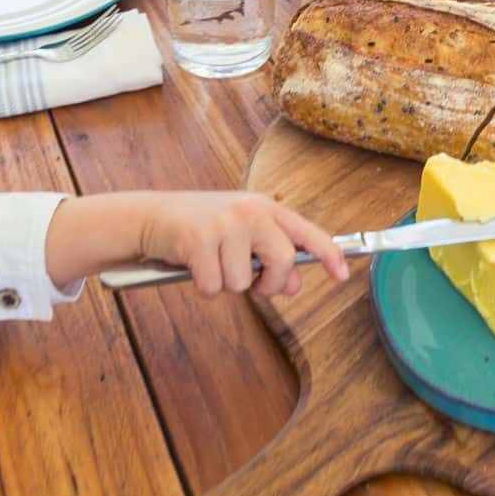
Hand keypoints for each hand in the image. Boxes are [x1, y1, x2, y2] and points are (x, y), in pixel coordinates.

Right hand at [139, 192, 348, 297]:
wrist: (152, 217)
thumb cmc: (200, 228)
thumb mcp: (241, 236)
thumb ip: (270, 255)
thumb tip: (294, 284)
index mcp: (265, 208)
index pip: (307, 233)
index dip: (330, 255)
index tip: (342, 276)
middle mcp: (249, 211)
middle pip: (283, 261)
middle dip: (269, 283)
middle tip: (253, 285)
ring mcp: (225, 223)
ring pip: (244, 282)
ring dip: (226, 284)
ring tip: (210, 262)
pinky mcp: (199, 239)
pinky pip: (213, 287)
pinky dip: (203, 287)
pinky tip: (193, 266)